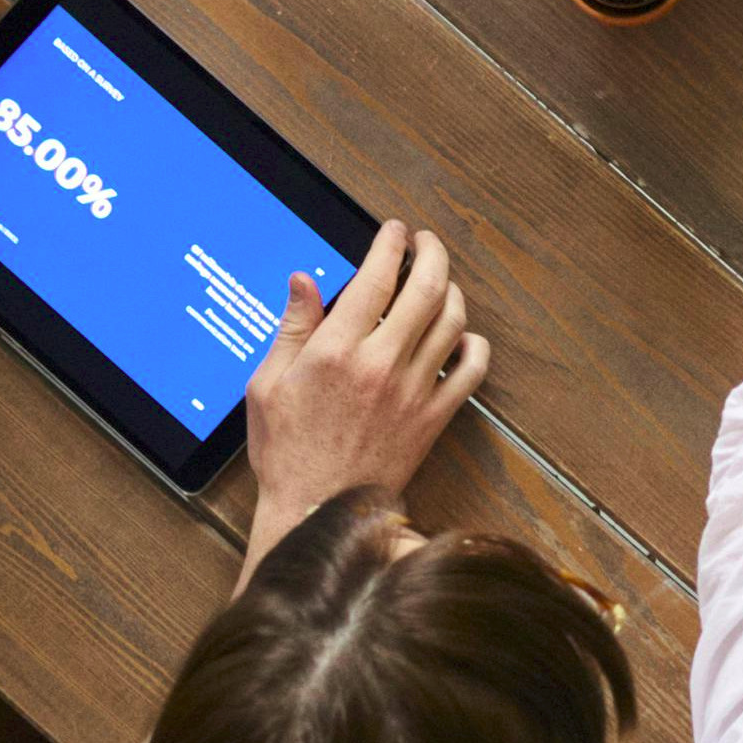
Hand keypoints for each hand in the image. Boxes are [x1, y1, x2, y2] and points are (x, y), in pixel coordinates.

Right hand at [239, 222, 492, 548]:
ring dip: (452, 291)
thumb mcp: (268, 384)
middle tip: (425, 242)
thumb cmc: (286, 452)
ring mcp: (413, 391)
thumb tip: (304, 281)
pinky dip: (475, 346)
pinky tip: (463, 337)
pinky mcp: (433, 418)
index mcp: (336, 350)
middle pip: (426, 288)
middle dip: (431, 253)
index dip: (389, 244)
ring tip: (440, 281)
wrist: (319, 511)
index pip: (376, 277)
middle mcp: (380, 364)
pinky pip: (471, 371)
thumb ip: (292, 328)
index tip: (393, 232)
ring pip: (453, 322)